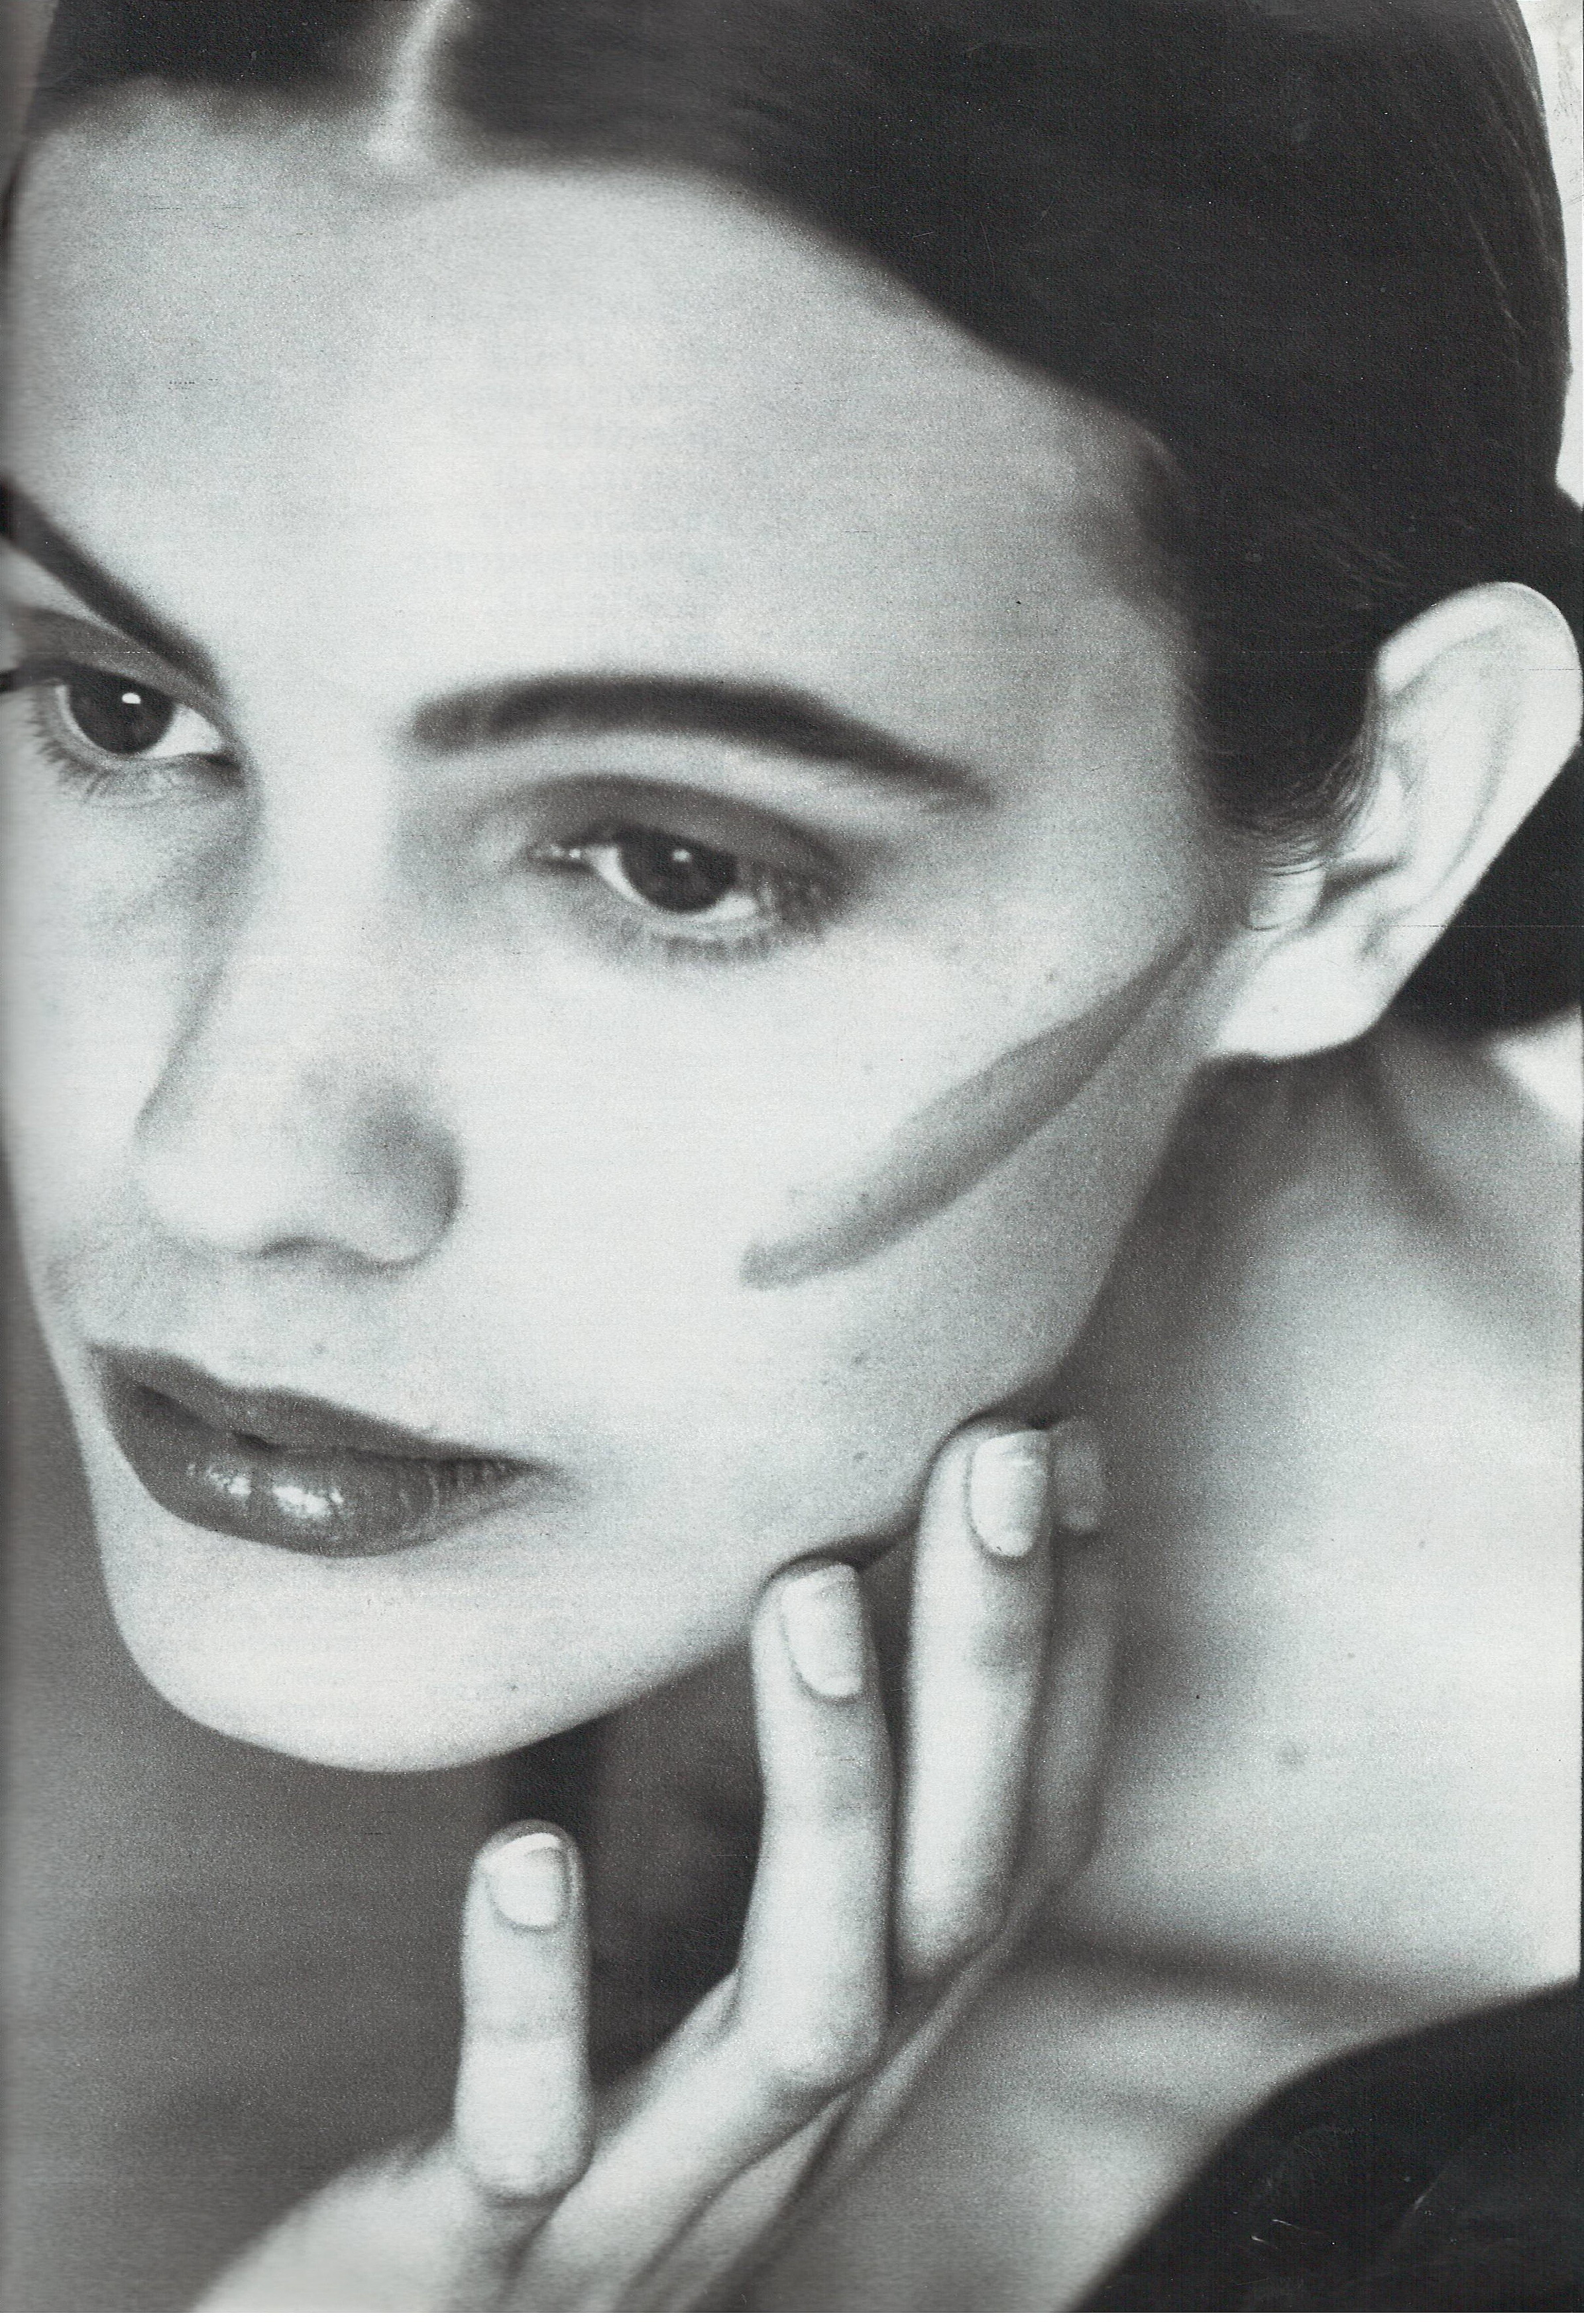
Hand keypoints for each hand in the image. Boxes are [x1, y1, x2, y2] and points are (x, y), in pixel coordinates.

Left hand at [198, 1415, 1112, 2311]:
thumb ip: (766, 1842)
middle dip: (993, 1667)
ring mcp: (658, 2202)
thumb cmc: (549, 2148)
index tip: (1065, 1450)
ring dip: (831, 1791)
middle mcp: (802, 2125)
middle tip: (1002, 1455)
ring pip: (814, 2006)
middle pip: (955, 1894)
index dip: (1065, 1654)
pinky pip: (534, 2136)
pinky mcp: (495, 2259)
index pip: (1017, 1844)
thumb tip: (822, 1593)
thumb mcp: (687, 1980)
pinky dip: (537, 1998)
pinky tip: (526, 1854)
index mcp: (857, 2042)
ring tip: (807, 1591)